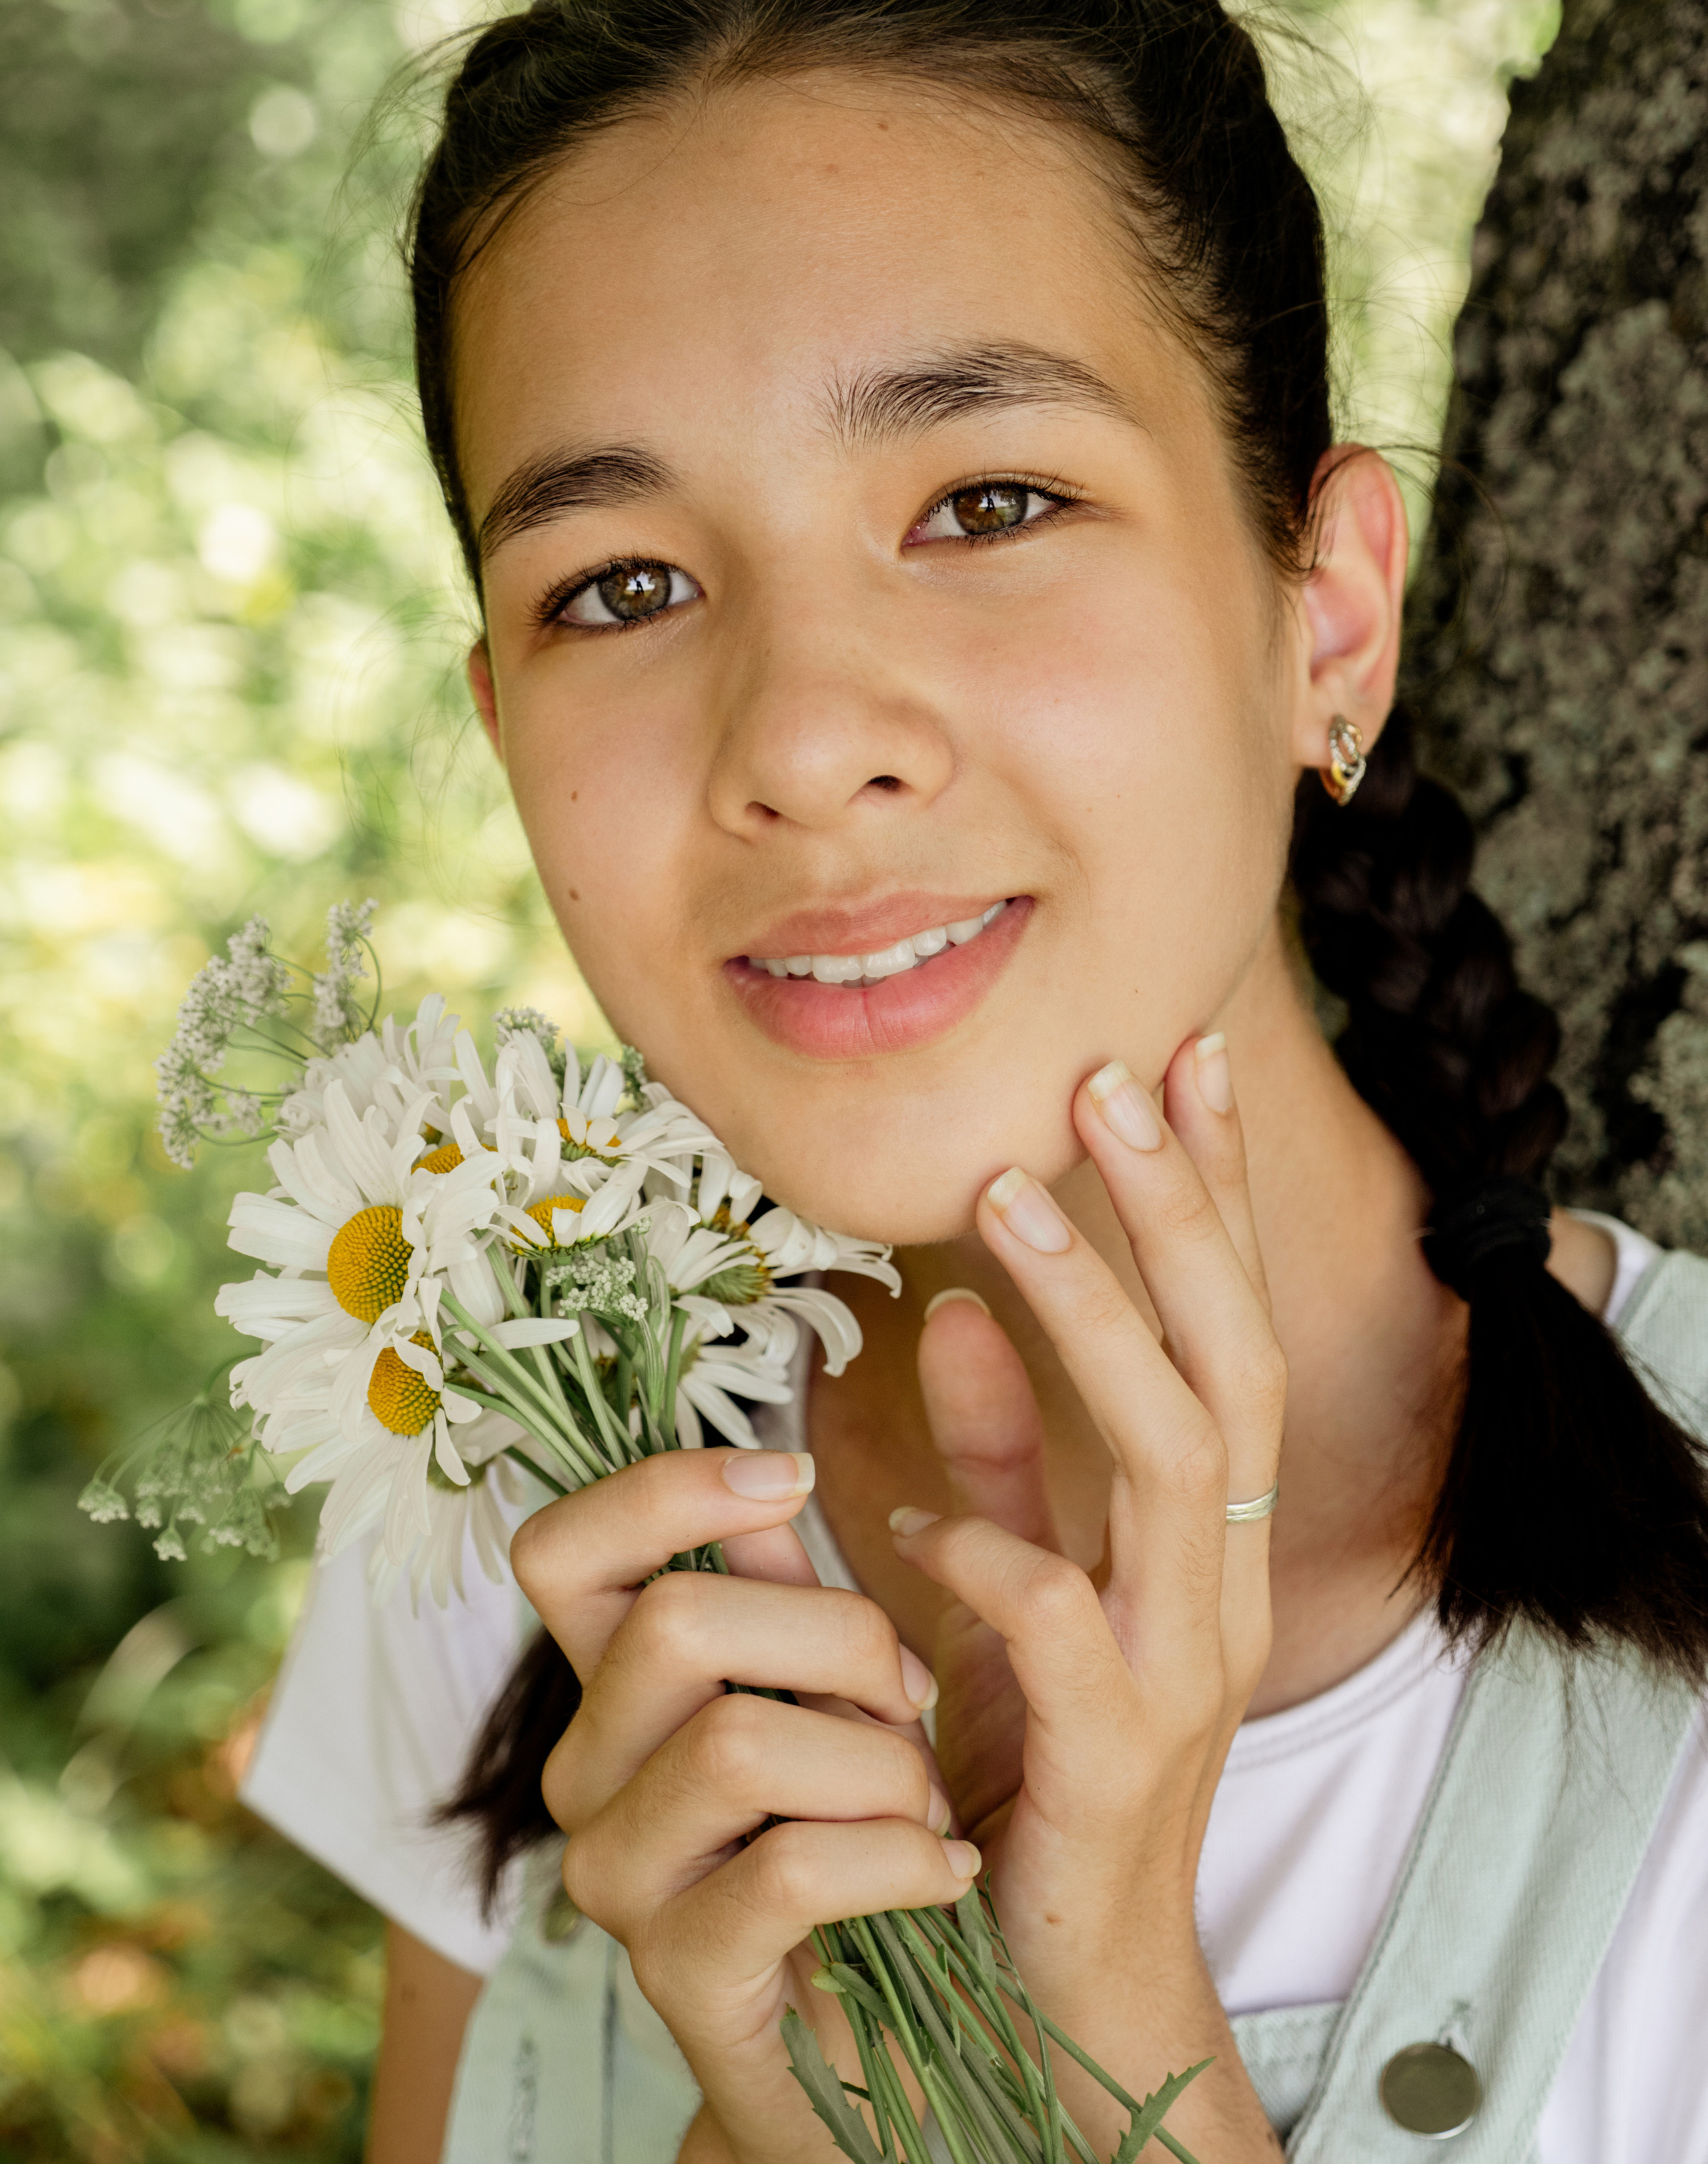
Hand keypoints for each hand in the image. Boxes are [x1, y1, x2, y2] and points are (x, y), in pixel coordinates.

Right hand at [509, 1449, 971, 2163]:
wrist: (897, 2047)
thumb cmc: (866, 1838)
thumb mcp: (842, 1690)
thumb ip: (797, 1583)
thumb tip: (782, 1461)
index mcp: (620, 1684)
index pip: (560, 1550)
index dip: (663, 1488)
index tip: (792, 1481)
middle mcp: (590, 1771)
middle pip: (673, 1620)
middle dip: (838, 1634)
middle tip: (910, 1700)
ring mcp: (620, 1877)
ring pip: (740, 1741)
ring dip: (884, 1762)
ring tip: (928, 1806)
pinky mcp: (680, 1975)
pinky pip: (790, 1870)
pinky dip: (899, 1858)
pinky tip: (945, 1874)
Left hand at [894, 1033, 1284, 2151]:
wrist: (1056, 1974)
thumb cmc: (1035, 1757)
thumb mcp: (1012, 1578)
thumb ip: (1002, 1457)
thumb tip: (953, 1316)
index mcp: (1209, 1532)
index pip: (1230, 1324)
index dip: (1212, 1193)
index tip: (1178, 1058)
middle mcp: (1227, 1582)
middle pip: (1235, 1360)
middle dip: (1179, 1213)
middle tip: (1110, 1079)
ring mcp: (1188, 1666)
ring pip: (1185, 1459)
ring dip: (1100, 1319)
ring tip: (1014, 1200)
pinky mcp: (1123, 1756)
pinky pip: (1063, 1622)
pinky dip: (993, 1551)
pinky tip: (913, 1524)